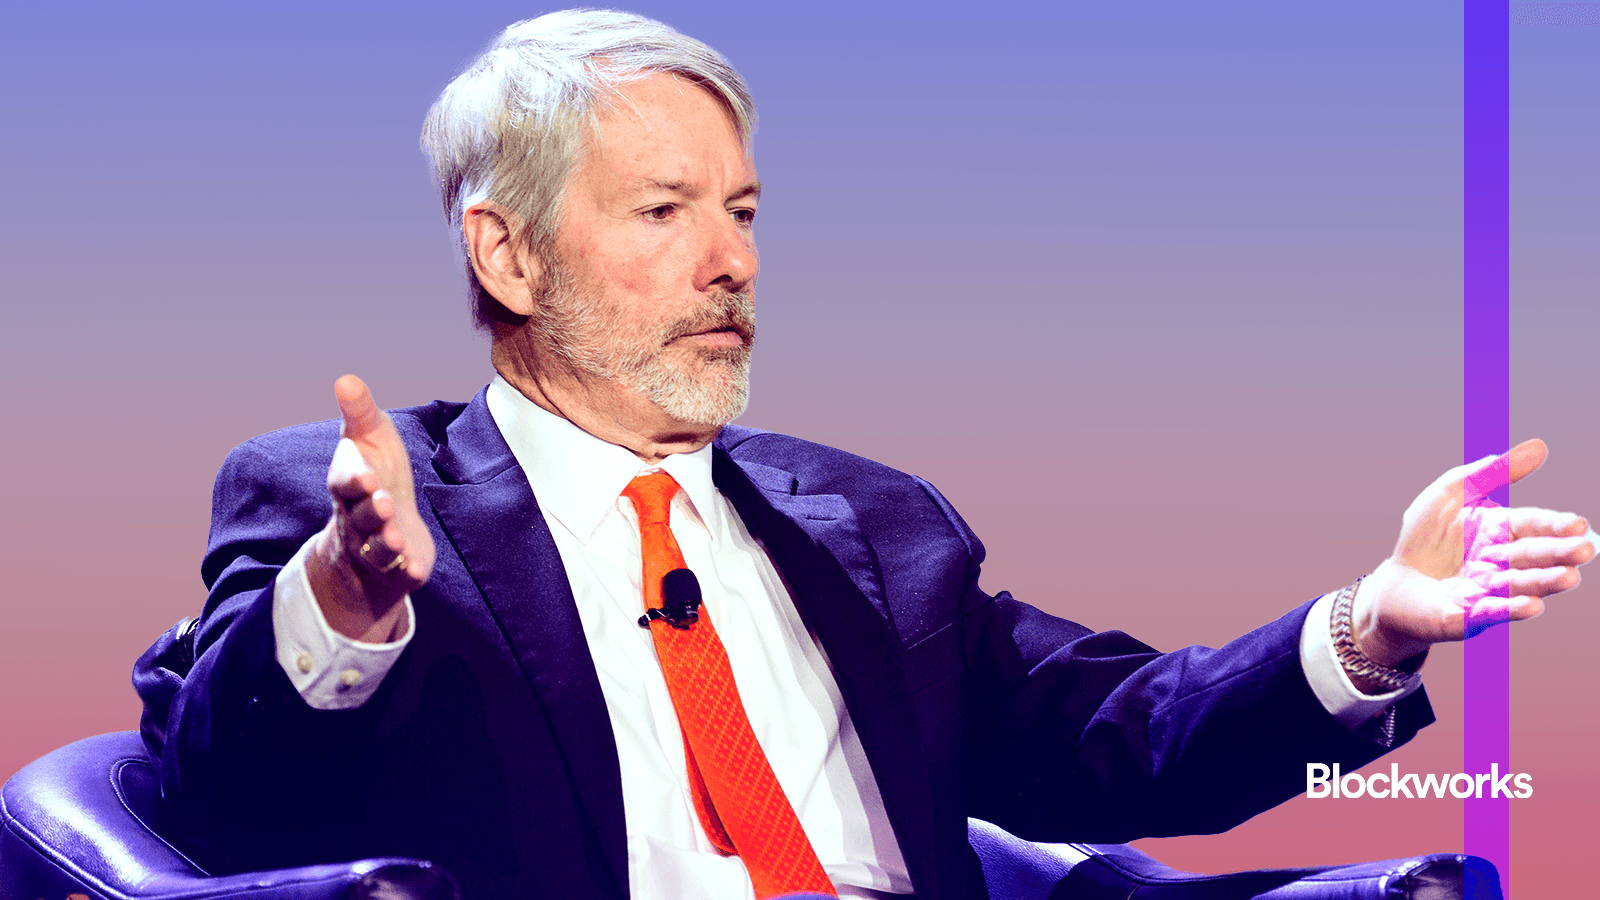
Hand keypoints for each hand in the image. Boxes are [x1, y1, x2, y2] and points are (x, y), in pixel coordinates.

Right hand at [306, 375, 435, 640]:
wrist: (384, 526)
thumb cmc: (377, 473)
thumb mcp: (371, 438)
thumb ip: (360, 412)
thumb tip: (345, 379)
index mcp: (350, 484)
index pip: (345, 482)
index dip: (354, 480)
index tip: (366, 476)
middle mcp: (358, 517)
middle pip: (361, 516)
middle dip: (372, 511)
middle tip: (384, 502)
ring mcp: (376, 545)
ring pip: (376, 548)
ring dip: (384, 543)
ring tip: (395, 539)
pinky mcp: (400, 567)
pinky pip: (400, 572)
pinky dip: (406, 569)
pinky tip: (415, 568)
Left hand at [1353, 439, 1593, 668]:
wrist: (1393, 582)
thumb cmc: (1423, 537)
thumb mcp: (1450, 493)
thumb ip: (1490, 472)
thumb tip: (1540, 447)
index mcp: (1500, 533)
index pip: (1533, 526)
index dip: (1555, 526)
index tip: (1578, 524)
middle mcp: (1502, 564)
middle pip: (1533, 557)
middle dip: (1559, 554)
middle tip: (1584, 550)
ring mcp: (1488, 592)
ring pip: (1519, 585)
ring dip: (1544, 582)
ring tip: (1569, 577)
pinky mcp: (1466, 615)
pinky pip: (1491, 612)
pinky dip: (1510, 608)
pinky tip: (1532, 606)